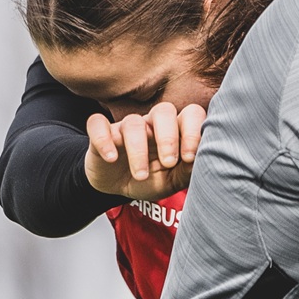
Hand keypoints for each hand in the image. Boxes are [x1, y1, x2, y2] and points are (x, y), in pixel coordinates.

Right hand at [84, 102, 206, 201]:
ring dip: (138, 150)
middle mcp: (152, 124)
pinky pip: (98, 124)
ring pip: (133, 123)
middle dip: (168, 137)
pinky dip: (103, 140)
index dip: (193, 131)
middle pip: (164, 111)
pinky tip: (111, 158)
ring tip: (140, 175)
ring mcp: (126, 126)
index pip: (191, 114)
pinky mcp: (102, 133)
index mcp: (175, 130)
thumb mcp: (171, 181)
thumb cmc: (150, 179)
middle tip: (168, 162)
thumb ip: (188, 171)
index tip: (189, 158)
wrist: (116, 188)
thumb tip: (200, 162)